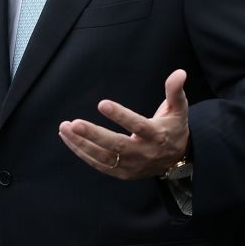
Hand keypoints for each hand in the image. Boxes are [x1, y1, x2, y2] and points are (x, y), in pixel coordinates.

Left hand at [58, 69, 189, 179]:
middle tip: (73, 123)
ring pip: (103, 157)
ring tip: (64, 128)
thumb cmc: (173, 128)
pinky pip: (99, 164)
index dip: (120, 115)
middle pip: (116, 145)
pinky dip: (82, 152)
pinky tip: (69, 139)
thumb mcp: (179, 109)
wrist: (177, 160)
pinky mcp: (122, 173)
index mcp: (156, 135)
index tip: (102, 103)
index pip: (137, 125)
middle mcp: (143, 153)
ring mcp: (131, 165)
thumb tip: (180, 72)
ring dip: (81, 144)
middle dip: (93, 134)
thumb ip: (175, 90)